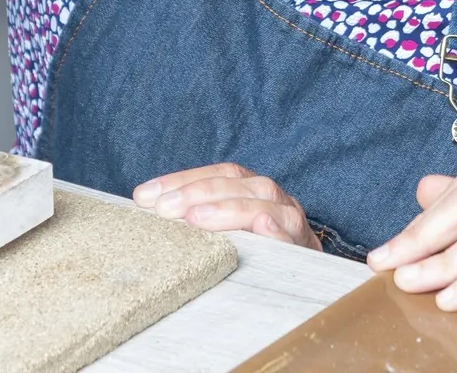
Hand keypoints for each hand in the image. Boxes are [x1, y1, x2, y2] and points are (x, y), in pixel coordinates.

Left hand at [133, 163, 323, 248]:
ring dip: (230, 208)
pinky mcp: (305, 251)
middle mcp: (276, 200)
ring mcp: (292, 223)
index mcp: (255, 191)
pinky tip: (261, 226)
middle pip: (240, 183)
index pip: (220, 174)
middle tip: (163, 209)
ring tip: (196, 218)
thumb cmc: (259, 256)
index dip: (182, 179)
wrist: (313, 283)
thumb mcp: (228, 233)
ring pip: (266, 204)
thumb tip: (147, 211)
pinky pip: (292, 237)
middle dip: (198, 192)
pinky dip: (277, 230)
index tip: (144, 195)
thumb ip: (200, 218)